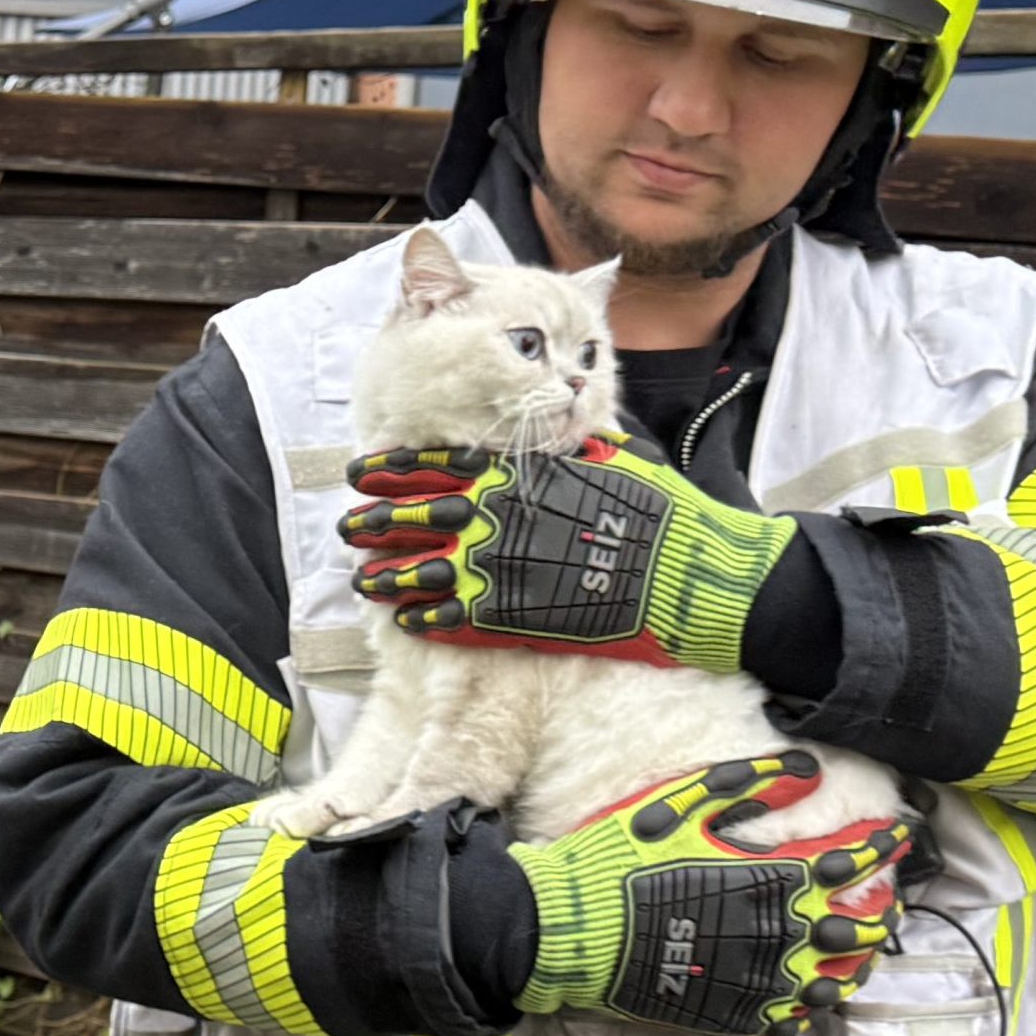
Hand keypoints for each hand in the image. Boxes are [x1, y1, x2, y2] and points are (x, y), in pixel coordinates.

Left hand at [341, 437, 793, 672]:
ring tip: (361, 580)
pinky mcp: (511, 619)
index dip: (390, 471)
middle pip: (412, 517)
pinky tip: (406, 622)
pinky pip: (452, 620)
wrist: (688, 572)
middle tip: (346, 526)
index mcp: (514, 475)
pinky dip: (424, 620)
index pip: (433, 465)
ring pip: (420, 572)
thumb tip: (555, 413)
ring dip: (385, 576)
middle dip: (372, 522)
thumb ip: (566, 442)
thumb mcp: (610, 455)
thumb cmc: (656, 509)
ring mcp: (499, 570)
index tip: (361, 473)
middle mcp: (496, 518)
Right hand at [512, 754, 909, 1035]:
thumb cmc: (619, 862)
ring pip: (837, 979)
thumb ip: (748, 785)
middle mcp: (781, 934)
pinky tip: (814, 995)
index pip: (853, 860)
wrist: (569, 930)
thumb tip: (807, 770)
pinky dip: (812, 1005)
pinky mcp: (732, 1015)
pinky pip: (792, 1017)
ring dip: (859, 962)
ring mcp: (759, 981)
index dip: (883, 845)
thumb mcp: (679, 806)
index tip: (899, 835)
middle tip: (894, 900)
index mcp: (774, 879)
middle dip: (884, 909)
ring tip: (865, 953)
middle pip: (859, 926)